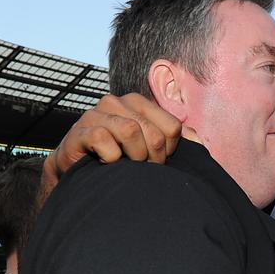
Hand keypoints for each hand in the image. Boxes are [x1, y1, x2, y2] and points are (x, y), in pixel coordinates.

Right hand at [37, 93, 181, 208]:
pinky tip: (108, 163)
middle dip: (154, 158)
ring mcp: (96, 114)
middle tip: (144, 170)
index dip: (170, 151)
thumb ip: (172, 140)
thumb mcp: (147, 147)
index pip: (172, 127)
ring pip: (130, 130)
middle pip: (154, 132)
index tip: (159, 162)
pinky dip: (110, 157)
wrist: (76, 170)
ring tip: (128, 166)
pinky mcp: (79, 130)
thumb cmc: (116, 158)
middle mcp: (117, 102)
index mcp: (137, 103)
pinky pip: (103, 138)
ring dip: (134, 157)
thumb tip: (198, 141)